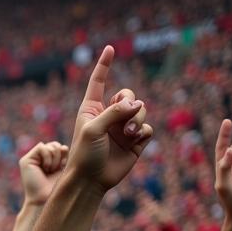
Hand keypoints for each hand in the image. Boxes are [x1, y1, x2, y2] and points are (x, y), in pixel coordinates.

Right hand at [20, 141, 68, 205]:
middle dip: (58, 155)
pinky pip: (41, 147)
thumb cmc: (56, 187)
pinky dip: (47, 157)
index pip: (58, 147)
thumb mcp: (63, 168)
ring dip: (54, 158)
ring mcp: (30, 159)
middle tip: (54, 170)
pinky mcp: (25, 161)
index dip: (63, 153)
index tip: (61, 167)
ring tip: (49, 170)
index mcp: (47, 161)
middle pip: (54, 144)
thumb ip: (63, 155)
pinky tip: (45, 168)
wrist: (46, 198)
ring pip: (48, 145)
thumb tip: (63, 146)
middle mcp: (37, 159)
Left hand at [67, 45, 152, 190]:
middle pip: (128, 95)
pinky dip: (143, 132)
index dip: (104, 65)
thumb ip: (114, 112)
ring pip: (141, 111)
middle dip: (130, 102)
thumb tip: (137, 104)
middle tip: (126, 115)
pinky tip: (135, 140)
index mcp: (92, 109)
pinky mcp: (134, 143)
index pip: (99, 82)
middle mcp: (108, 116)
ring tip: (128, 133)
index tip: (109, 48)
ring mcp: (122, 129)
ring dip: (138, 119)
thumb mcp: (93, 129)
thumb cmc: (84, 155)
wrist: (90, 181)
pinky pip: (147, 129)